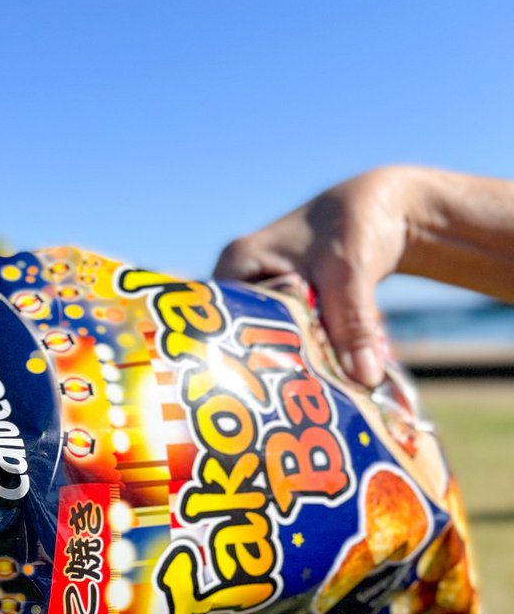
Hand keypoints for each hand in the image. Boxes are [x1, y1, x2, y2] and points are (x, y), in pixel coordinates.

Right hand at [213, 167, 410, 387]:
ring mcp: (269, 299)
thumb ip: (352, 324)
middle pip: (247, 339)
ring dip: (297, 368)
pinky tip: (328, 385)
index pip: (223, 321)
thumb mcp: (350, 270)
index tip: (263, 390)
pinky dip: (313, 360)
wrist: (390, 208)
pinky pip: (296, 343)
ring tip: (312, 401)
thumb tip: (362, 378)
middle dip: (272, 369)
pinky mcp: (294, 312)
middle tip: (292, 404)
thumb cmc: (359, 220)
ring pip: (275, 345)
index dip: (239, 356)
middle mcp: (245, 284)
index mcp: (238, 265)